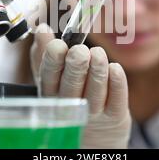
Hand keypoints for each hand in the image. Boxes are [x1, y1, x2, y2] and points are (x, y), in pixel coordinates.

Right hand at [31, 24, 131, 148]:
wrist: (95, 130)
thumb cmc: (72, 94)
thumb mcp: (54, 77)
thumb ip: (45, 53)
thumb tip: (42, 28)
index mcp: (51, 92)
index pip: (47, 76)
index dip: (52, 60)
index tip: (58, 44)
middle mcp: (69, 104)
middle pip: (70, 86)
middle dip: (75, 67)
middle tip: (80, 51)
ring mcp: (92, 112)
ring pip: (94, 93)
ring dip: (97, 71)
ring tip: (98, 54)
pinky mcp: (114, 116)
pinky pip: (116, 100)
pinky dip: (116, 83)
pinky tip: (115, 68)